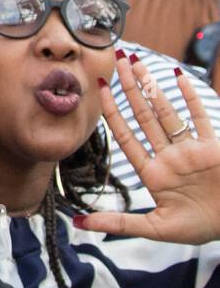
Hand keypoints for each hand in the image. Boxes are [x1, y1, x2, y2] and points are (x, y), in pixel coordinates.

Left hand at [74, 56, 219, 245]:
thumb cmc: (199, 228)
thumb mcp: (156, 228)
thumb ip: (119, 223)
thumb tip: (81, 223)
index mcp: (153, 173)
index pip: (126, 136)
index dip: (112, 112)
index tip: (100, 88)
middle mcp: (168, 156)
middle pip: (144, 116)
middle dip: (130, 88)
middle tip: (117, 59)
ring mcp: (190, 149)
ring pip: (167, 112)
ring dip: (153, 86)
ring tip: (137, 61)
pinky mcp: (212, 147)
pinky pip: (199, 117)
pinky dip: (190, 98)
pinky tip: (178, 77)